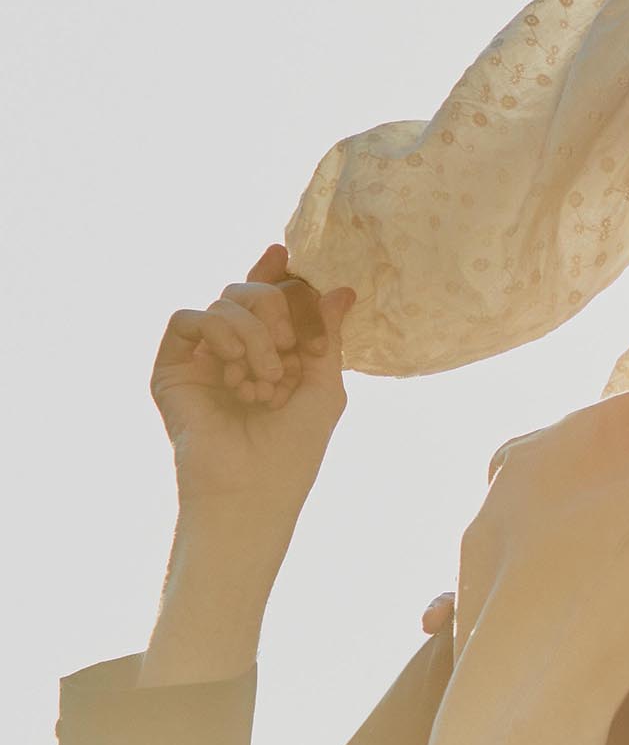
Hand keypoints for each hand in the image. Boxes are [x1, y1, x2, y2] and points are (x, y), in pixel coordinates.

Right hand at [151, 245, 353, 522]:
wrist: (253, 491)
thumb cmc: (293, 450)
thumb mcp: (323, 385)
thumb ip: (328, 335)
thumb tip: (341, 289)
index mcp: (269, 354)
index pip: (268, 301)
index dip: (275, 275)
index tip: (284, 253)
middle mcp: (233, 352)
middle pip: (246, 291)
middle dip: (276, 306)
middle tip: (293, 345)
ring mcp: (201, 360)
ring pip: (222, 301)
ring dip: (254, 334)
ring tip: (266, 380)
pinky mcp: (171, 370)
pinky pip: (187, 319)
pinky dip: (218, 331)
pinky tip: (236, 366)